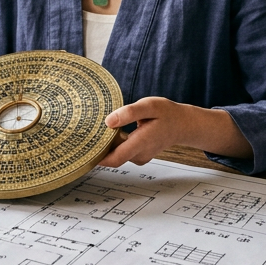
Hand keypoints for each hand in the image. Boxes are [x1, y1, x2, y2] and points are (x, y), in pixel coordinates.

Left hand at [97, 97, 252, 167]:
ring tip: (96, 131)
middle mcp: (140, 154)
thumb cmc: (167, 113)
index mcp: (141, 142)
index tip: (82, 152)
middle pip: (112, 157)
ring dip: (107, 145)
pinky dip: (115, 144)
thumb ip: (129, 113)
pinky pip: (123, 152)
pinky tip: (111, 132)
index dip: (97, 158)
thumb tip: (108, 122)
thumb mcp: (149, 106)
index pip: (115, 158)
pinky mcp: (139, 155)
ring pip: (117, 154)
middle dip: (98, 149)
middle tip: (85, 135)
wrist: (183, 124)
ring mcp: (140, 156)